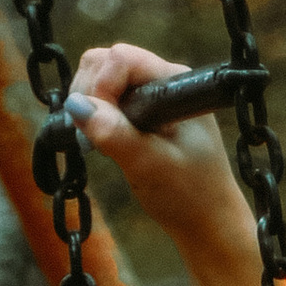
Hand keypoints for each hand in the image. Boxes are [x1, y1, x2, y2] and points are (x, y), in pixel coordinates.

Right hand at [71, 43, 266, 285]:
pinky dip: (95, 116)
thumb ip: (115, 134)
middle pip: (106, 62)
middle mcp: (162, 81)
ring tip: (97, 142)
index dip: (100, 87)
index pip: (121, 59)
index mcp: (173, 84)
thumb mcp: (150, 168)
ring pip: (101, 78)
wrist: (208, 225)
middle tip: (91, 136)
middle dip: (89, 93)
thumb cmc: (190, 199)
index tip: (98, 128)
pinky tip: (100, 141)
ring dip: (89, 105)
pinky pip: (107, 100)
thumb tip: (76, 107)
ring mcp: (150, 96)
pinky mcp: (141, 113)